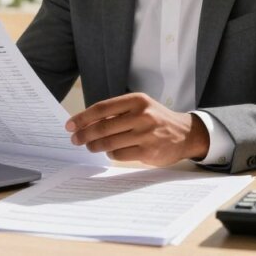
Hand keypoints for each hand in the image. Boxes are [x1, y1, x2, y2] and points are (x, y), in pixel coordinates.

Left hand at [65, 93, 209, 165]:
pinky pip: (119, 155)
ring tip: (90, 146)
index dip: (82, 118)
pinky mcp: (148, 152)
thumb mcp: (141, 107)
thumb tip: (86, 123)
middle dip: (84, 134)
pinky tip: (110, 151)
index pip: (102, 108)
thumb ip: (117, 112)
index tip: (70, 125)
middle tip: (75, 139)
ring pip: (109, 142)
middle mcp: (142, 115)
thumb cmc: (157, 119)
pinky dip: (111, 154)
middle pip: (103, 127)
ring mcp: (146, 134)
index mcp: (137, 100)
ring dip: (95, 146)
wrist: (185, 134)